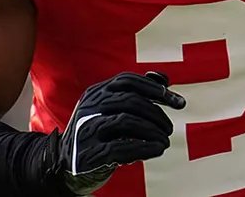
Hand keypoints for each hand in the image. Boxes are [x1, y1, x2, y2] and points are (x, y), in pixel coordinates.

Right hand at [58, 71, 185, 194]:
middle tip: (169, 128)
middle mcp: (89, 107)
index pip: (128, 80)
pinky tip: (157, 149)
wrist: (65, 165)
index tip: (179, 103)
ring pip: (127, 121)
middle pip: (130, 100)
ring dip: (153, 131)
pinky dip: (145, 148)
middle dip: (157, 113)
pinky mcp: (89, 154)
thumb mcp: (112, 110)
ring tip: (165, 141)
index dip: (157, 89)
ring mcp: (87, 130)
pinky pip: (121, 147)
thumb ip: (136, 93)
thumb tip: (164, 78)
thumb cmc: (98, 134)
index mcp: (96, 93)